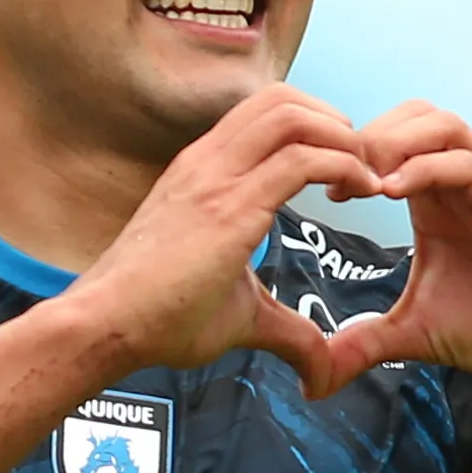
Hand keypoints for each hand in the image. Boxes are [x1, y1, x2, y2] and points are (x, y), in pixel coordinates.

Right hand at [63, 85, 378, 383]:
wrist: (105, 324)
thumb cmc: (156, 317)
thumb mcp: (238, 313)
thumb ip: (287, 331)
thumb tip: (321, 374)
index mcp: (204, 171)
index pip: (267, 112)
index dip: (317, 129)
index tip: (342, 175)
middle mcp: (209, 161)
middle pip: (284, 98)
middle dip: (337, 122)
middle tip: (362, 169)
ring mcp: (216, 178)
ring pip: (295, 115)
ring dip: (344, 139)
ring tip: (366, 179)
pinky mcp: (229, 208)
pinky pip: (302, 159)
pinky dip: (345, 165)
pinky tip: (360, 193)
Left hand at [312, 105, 471, 398]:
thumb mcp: (417, 335)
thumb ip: (365, 346)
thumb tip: (313, 379)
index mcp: (435, 200)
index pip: (389, 142)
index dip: (348, 156)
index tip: (320, 192)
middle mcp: (462, 184)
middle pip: (411, 115)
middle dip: (366, 135)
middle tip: (336, 178)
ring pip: (441, 125)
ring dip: (394, 141)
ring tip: (362, 181)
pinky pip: (468, 165)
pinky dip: (427, 168)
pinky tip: (392, 193)